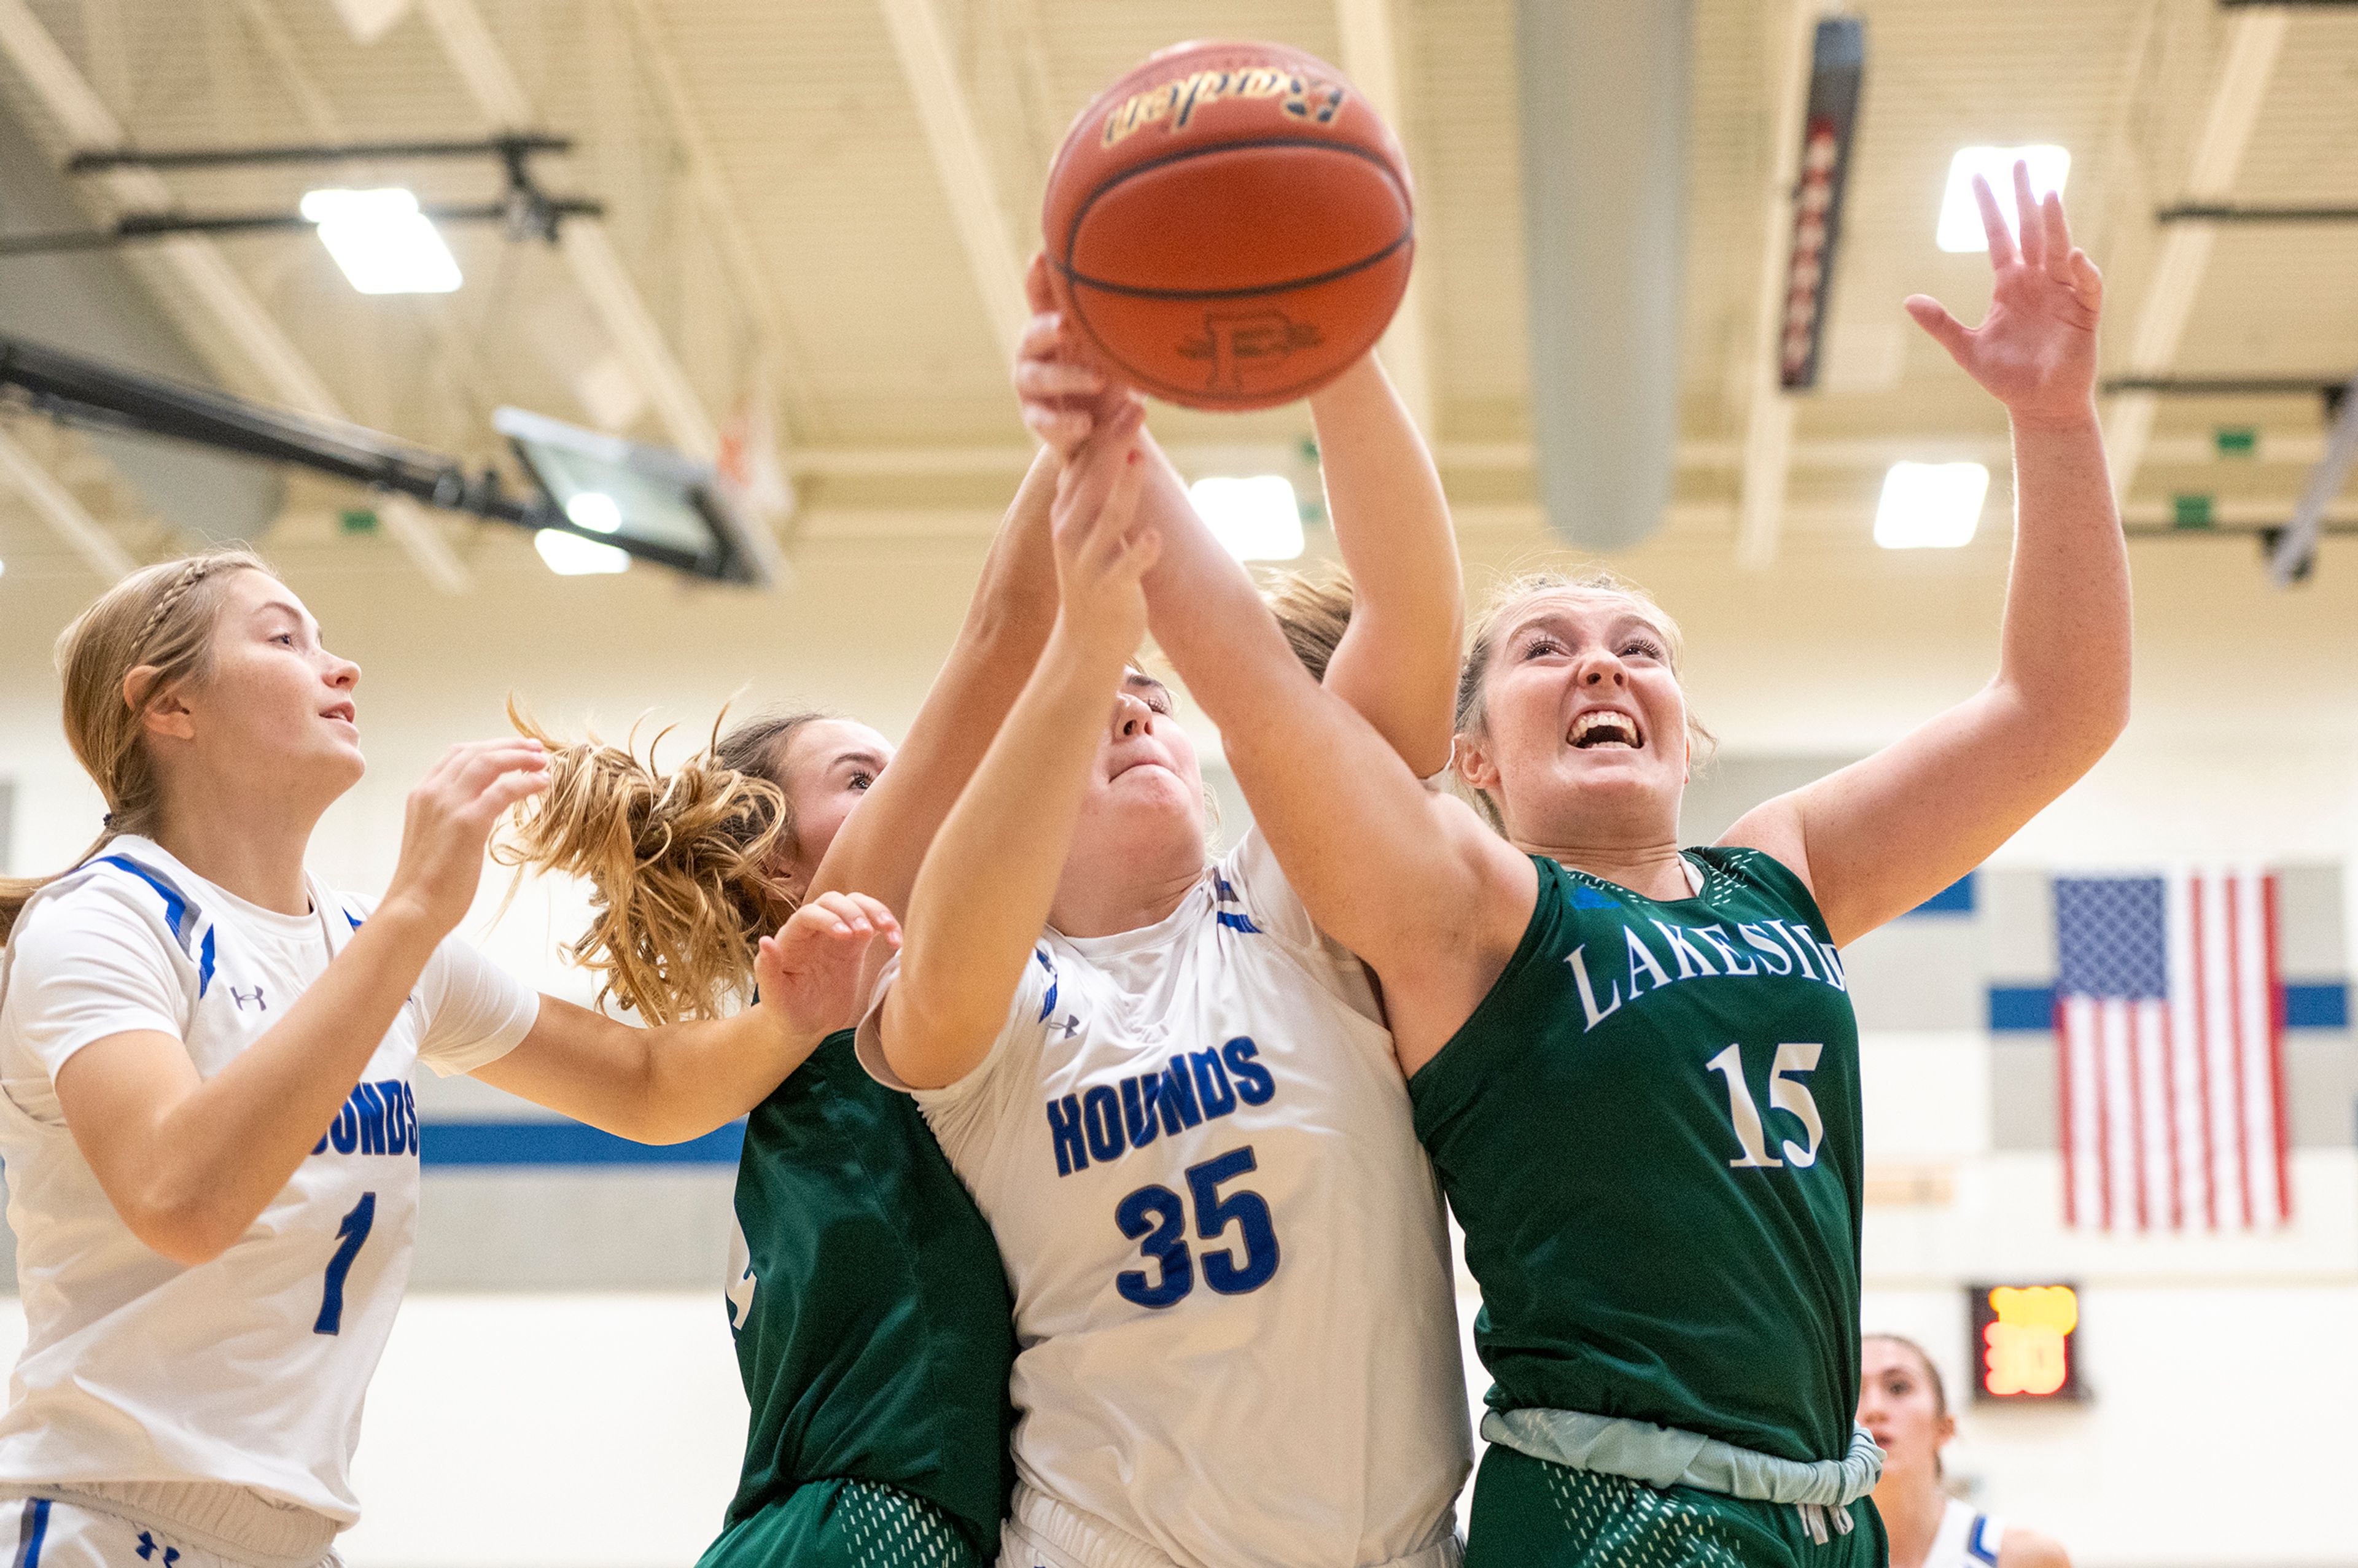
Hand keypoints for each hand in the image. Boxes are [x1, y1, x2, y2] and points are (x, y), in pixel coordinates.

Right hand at [382, 740, 550, 937]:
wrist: (414, 908)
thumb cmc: (427, 882)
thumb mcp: (434, 836)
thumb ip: (450, 816)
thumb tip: (481, 808)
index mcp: (422, 794)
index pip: (457, 755)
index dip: (489, 747)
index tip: (515, 748)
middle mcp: (433, 792)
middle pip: (476, 752)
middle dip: (509, 746)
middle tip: (537, 749)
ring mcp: (448, 805)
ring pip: (489, 763)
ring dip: (520, 758)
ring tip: (544, 761)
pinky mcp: (468, 822)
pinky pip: (503, 790)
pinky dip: (526, 782)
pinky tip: (542, 784)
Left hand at [753, 891, 900, 1037]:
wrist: (805, 1024)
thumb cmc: (785, 1010)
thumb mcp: (774, 997)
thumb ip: (767, 971)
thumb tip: (765, 942)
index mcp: (792, 938)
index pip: (809, 914)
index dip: (828, 919)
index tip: (845, 935)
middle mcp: (814, 930)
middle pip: (833, 900)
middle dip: (852, 910)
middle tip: (865, 933)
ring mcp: (837, 935)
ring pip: (856, 904)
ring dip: (874, 910)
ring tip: (889, 929)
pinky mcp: (855, 945)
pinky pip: (873, 924)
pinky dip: (887, 926)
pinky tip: (896, 943)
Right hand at [1017, 253, 1136, 457]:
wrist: (1097, 429)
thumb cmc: (1108, 376)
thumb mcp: (1117, 350)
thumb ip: (1122, 328)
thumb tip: (1156, 297)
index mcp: (1051, 327)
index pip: (1040, 297)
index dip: (1038, 277)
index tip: (1043, 255)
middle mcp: (1033, 353)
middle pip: (1032, 335)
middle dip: (1047, 328)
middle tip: (1068, 325)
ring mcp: (1030, 385)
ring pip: (1038, 377)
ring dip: (1067, 376)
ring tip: (1099, 379)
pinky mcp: (1035, 418)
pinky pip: (1044, 421)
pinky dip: (1065, 422)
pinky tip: (1086, 423)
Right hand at [1050, 404, 1157, 661]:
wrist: (1088, 639)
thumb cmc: (1099, 574)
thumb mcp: (1090, 527)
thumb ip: (1097, 488)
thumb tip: (1113, 441)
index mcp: (1068, 510)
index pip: (1082, 459)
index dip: (1100, 425)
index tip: (1119, 389)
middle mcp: (1072, 531)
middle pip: (1092, 478)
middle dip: (1112, 441)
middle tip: (1134, 405)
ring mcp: (1088, 561)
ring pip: (1107, 518)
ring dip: (1124, 486)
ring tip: (1139, 458)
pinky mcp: (1110, 589)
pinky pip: (1125, 567)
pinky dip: (1139, 552)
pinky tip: (1154, 537)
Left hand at [1906, 162, 2103, 427]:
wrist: (2037, 406)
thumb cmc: (2005, 377)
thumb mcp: (1965, 349)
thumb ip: (1940, 324)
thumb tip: (1908, 300)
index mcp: (2009, 285)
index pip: (1998, 236)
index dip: (1989, 207)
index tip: (1977, 175)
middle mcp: (2036, 281)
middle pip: (2031, 230)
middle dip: (2025, 197)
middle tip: (2020, 161)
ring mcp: (2061, 294)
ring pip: (2059, 249)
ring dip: (2054, 222)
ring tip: (2047, 193)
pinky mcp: (2083, 313)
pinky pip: (2087, 286)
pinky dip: (2083, 271)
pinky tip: (2074, 256)